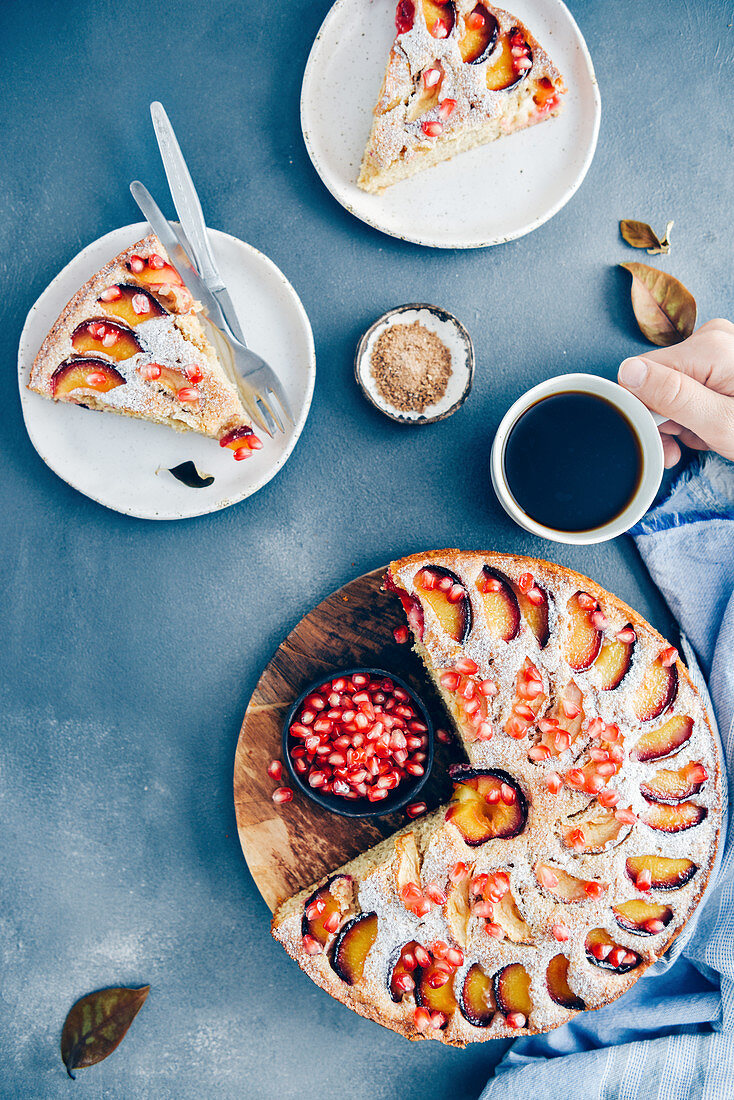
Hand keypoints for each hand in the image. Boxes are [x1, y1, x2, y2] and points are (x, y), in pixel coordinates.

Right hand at [617, 318, 733, 466]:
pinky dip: (693, 410)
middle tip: (683, 448)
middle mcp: (711, 338)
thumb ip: (672, 396)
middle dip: (663, 418)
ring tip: (702, 438)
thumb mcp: (719, 422)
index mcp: (708, 348)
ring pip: (671, 385)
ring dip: (679, 418)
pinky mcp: (722, 359)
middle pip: (656, 380)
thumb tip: (629, 373)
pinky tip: (707, 426)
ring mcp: (718, 346)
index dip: (643, 411)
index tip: (661, 439)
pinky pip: (690, 383)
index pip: (642, 374)